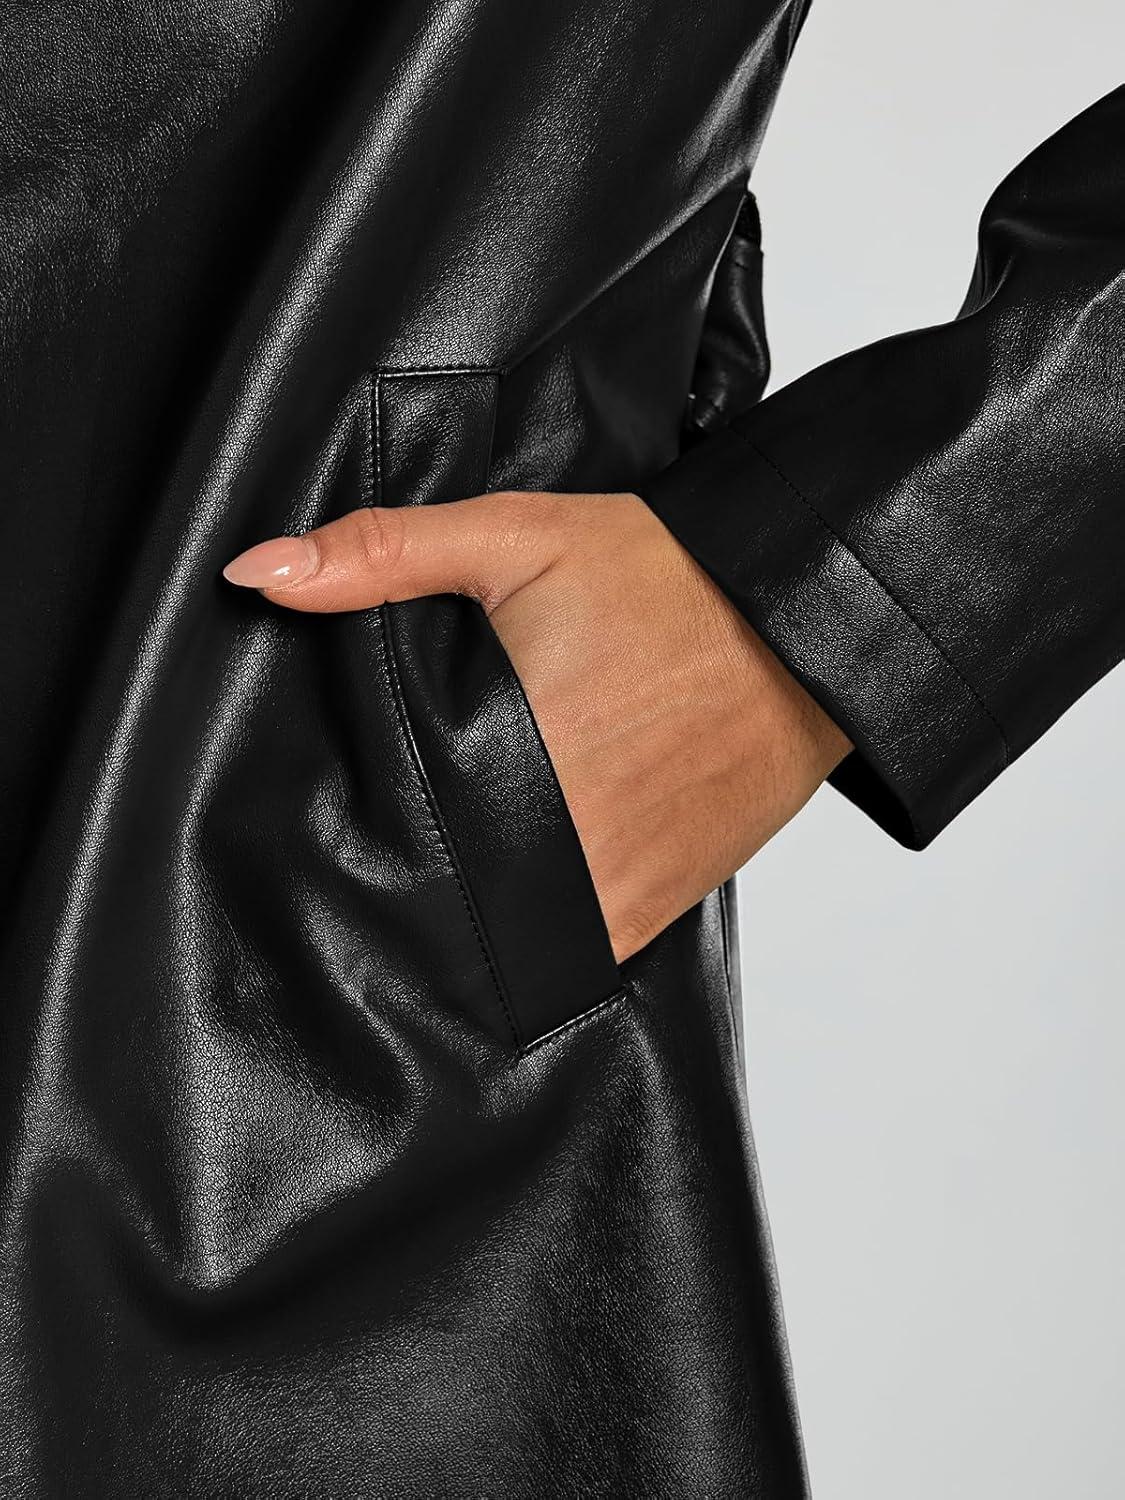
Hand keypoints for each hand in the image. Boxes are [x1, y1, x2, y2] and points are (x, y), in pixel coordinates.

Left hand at [223, 491, 851, 962]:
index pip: (394, 845)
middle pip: (447, 901)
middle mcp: (563, 847)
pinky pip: (577, 947)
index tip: (327, 833)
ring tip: (454, 869)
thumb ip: (383, 556)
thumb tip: (257, 574)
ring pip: (510, 940)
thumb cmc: (666, 579)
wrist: (802, 622)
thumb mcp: (519, 537)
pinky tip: (524, 881)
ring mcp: (618, 889)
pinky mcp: (660, 903)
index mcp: (510, 763)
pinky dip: (544, 928)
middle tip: (389, 845)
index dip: (355, 845)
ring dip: (477, 916)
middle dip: (413, 880)